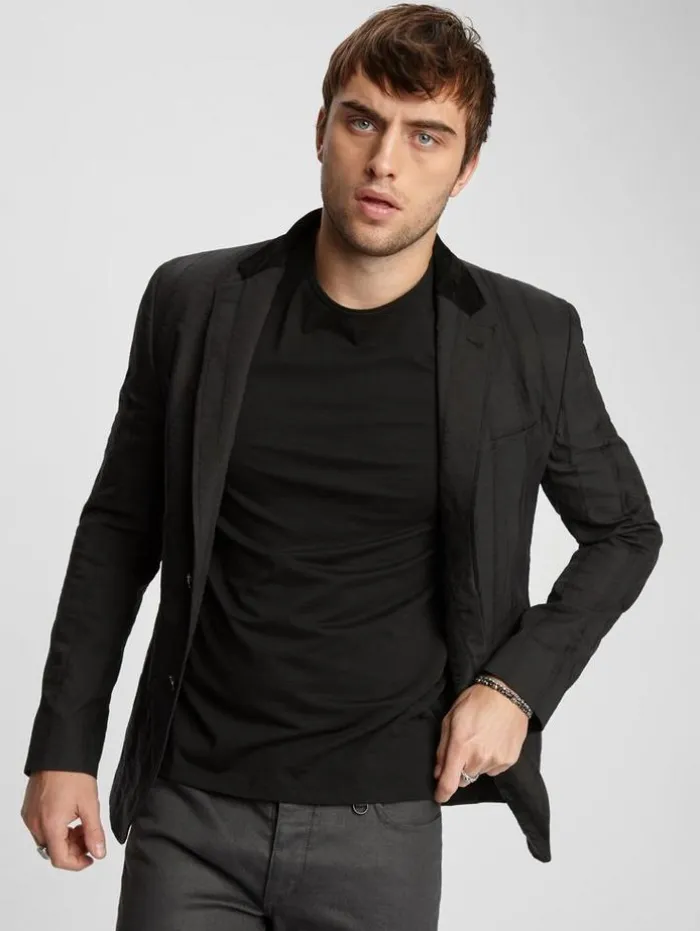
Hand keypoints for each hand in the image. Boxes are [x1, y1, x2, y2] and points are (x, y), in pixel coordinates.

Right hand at [21, 771, 105, 869]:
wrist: (60, 752)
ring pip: (47, 840)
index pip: (60, 859)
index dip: (77, 863)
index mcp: (50, 825)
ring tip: (82, 824)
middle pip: (53, 850)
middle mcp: (36, 824)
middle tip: (90, 836)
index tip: (91, 858)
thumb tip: (99, 853)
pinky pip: (41, 828)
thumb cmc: (74, 774)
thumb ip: (94, 832)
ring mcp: (30, 816)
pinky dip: (56, 829)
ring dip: (65, 839)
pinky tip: (70, 816)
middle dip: (73, 849)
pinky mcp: (29, 809)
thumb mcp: (90, 804)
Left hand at [433, 678, 528, 802]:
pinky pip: (493, 769)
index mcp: (461, 747)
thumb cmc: (477, 702)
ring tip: (480, 740)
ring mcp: (495, 761)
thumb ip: (442, 748)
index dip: (442, 793)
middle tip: (464, 747)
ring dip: (475, 763)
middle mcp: (479, 758)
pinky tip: (492, 741)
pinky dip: (490, 760)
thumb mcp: (450, 719)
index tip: (439, 796)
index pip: (449, 782)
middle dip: (459, 768)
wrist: (507, 695)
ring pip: (478, 773)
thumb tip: (438, 771)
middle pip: (463, 779)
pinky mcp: (508, 761)